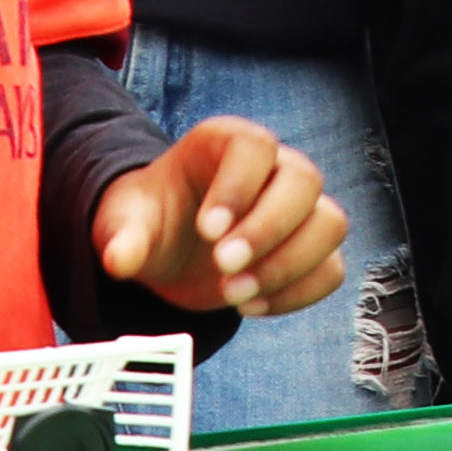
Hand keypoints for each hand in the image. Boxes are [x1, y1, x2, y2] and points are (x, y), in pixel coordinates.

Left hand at [92, 115, 351, 323]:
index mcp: (226, 144)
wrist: (166, 251)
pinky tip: (250, 306)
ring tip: (234, 294)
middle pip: (305, 180)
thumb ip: (122, 236)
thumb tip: (120, 259)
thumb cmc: (150, 221)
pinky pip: (331, 269)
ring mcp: (299, 210)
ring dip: (288, 265)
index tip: (208, 231)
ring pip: (329, 223)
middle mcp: (274, 168)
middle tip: (223, 267)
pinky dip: (297, 294)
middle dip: (268, 229)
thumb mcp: (123, 222)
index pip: (255, 146)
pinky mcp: (309, 251)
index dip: (239, 186)